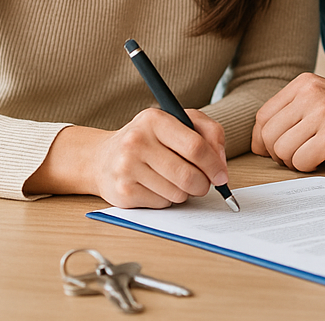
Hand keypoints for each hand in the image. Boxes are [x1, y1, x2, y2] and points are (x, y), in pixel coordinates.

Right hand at [27, 108, 229, 207]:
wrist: (103, 158)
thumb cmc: (150, 139)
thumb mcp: (180, 122)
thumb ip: (209, 133)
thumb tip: (220, 163)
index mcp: (155, 119)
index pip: (195, 146)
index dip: (214, 164)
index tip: (222, 175)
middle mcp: (137, 141)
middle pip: (187, 174)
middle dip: (203, 184)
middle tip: (204, 184)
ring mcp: (126, 168)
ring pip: (176, 193)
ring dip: (185, 192)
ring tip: (176, 180)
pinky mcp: (122, 192)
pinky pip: (161, 203)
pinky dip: (168, 199)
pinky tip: (157, 187)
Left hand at [251, 73, 324, 170]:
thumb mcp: (323, 99)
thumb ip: (292, 111)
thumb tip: (258, 141)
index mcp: (305, 83)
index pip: (262, 117)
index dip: (263, 140)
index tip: (276, 149)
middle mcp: (312, 94)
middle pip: (269, 136)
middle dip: (279, 154)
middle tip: (301, 154)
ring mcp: (323, 114)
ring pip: (282, 151)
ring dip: (295, 162)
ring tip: (316, 154)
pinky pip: (301, 163)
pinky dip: (310, 167)